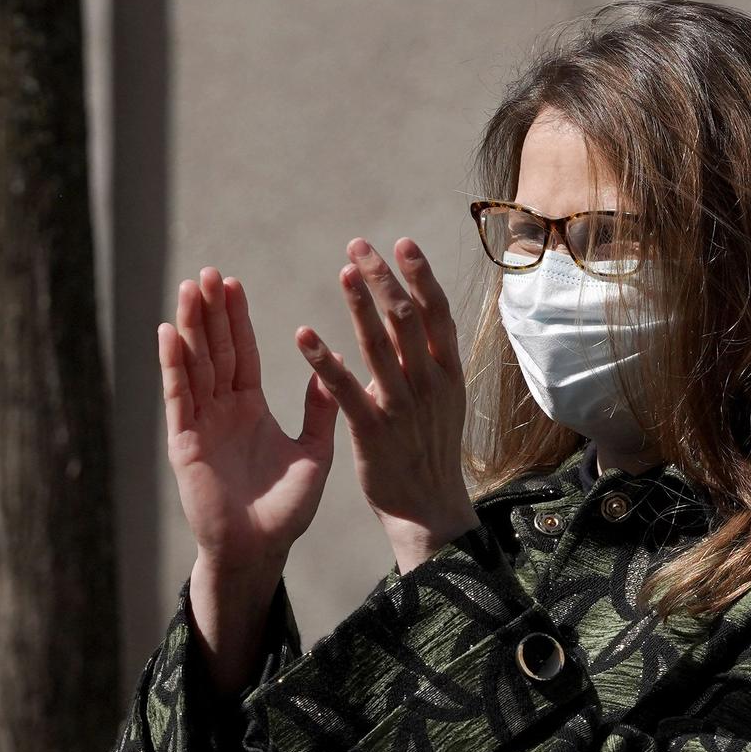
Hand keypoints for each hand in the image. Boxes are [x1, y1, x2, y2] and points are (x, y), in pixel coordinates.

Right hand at [162, 268, 338, 694]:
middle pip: (214, 350)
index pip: (242, 354)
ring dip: (190, 328)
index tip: (233, 283)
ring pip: (194, 366)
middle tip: (208, 272)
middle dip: (210, 312)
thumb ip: (319, 413)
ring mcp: (200, 425)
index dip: (236, 319)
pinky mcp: (184, 443)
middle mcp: (222, 412)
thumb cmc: (285, 512)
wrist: (259, 551)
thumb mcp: (313, 455)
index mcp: (251, 409)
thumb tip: (335, 367)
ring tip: (188, 289)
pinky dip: (173, 365)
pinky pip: (178, 397)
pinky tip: (168, 334)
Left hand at [295, 237, 478, 574]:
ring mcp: (402, 406)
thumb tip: (409, 319)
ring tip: (344, 271)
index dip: (421, 276)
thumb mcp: (441, 401)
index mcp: (447, 373)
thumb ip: (426, 361)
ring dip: (360, 305)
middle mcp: (429, 383)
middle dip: (384, 277)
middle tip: (359, 245)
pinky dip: (324, 360)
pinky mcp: (373, 430)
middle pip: (407, 319)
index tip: (402, 243)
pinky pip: (345, 389)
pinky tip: (303, 336)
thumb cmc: (430, 451)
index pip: (436, 313)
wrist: (428, 508)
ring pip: (380, 345)